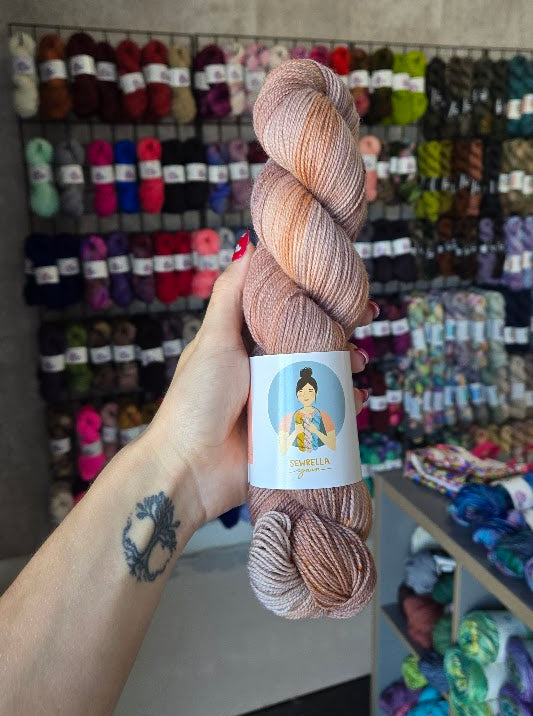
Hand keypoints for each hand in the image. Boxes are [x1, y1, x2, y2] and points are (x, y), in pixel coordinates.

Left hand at [145, 238, 377, 527]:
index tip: (342, 288)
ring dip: (346, 368)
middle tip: (363, 323)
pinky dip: (344, 407)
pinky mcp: (290, 434)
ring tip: (357, 364)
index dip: (316, 299)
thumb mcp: (213, 339)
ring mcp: (279, 402)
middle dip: (341, 332)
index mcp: (245, 343)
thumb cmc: (196, 401)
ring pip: (323, 378)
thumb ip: (231, 295)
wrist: (189, 470)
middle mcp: (264, 369)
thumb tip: (251, 245)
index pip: (288, 312)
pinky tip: (354, 400)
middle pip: (312, 343)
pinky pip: (325, 417)